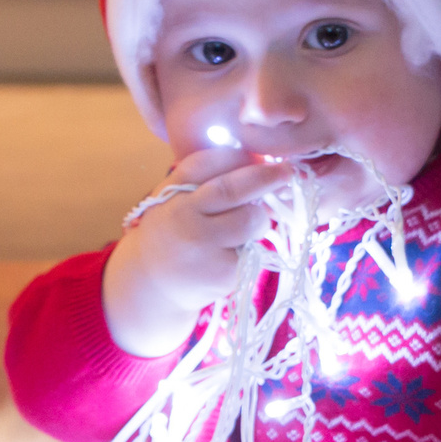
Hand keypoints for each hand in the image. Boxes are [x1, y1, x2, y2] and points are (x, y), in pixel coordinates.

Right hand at [103, 146, 294, 355]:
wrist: (152, 284)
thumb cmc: (172, 232)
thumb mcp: (175, 197)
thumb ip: (208, 175)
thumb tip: (262, 160)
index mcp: (172, 193)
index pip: (210, 162)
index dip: (241, 157)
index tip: (261, 156)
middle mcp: (185, 218)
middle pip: (236, 189)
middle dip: (268, 177)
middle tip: (288, 173)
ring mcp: (205, 248)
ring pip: (252, 220)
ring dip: (259, 218)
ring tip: (243, 227)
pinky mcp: (224, 274)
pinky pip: (254, 249)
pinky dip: (251, 246)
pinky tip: (233, 252)